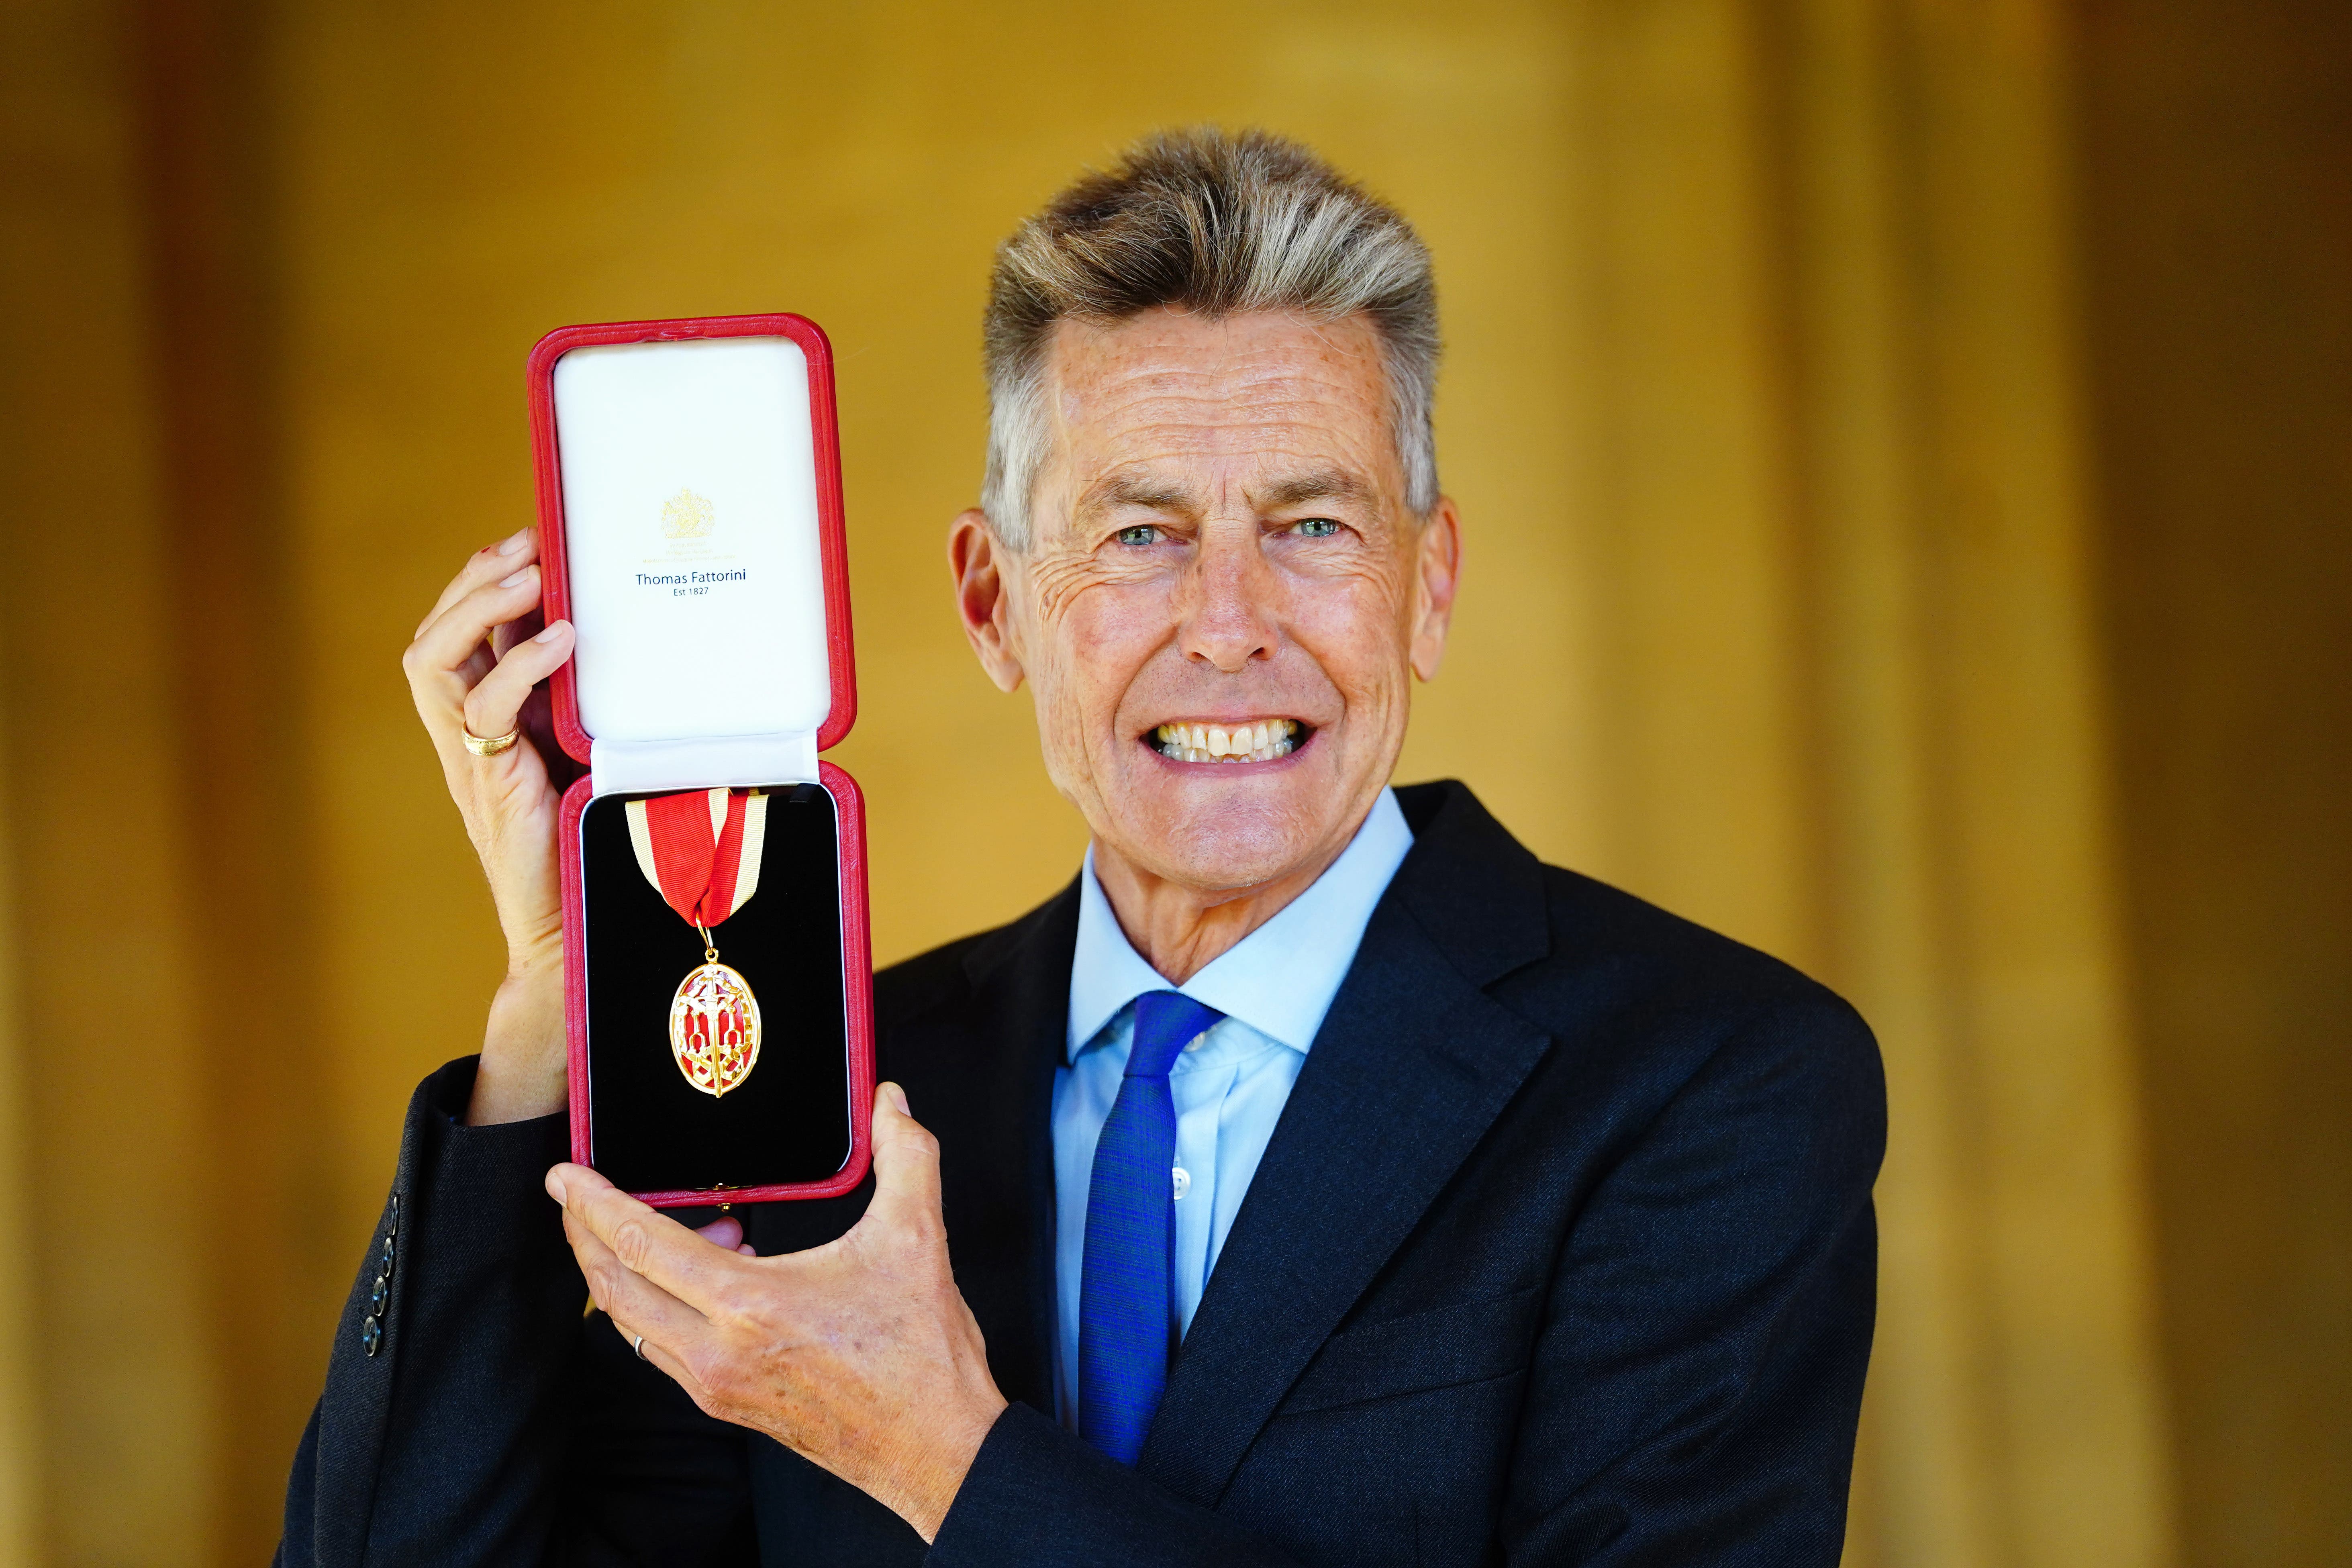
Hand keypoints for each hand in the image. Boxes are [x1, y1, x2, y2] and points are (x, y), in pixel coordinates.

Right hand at [402, 526, 581, 1123]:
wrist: (574, 929)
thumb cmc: (593, 840)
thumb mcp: (595, 753)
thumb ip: (595, 706)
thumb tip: (642, 648)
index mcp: (489, 720)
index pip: (464, 632)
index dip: (487, 580)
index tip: (534, 540)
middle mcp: (467, 733)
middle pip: (436, 633)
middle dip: (473, 579)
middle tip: (525, 545)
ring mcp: (472, 757)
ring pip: (431, 659)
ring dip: (477, 606)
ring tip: (527, 575)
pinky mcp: (490, 781)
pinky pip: (480, 706)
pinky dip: (517, 662)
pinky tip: (560, 638)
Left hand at [547, 1084, 1007, 1541]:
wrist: (935, 1448)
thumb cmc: (922, 1356)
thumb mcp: (916, 1238)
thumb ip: (905, 1155)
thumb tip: (892, 1101)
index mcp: (749, 1306)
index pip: (642, 1245)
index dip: (594, 1204)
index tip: (564, 1176)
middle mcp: (716, 1353)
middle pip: (615, 1289)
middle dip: (585, 1236)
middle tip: (574, 1196)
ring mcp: (716, 1385)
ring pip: (634, 1323)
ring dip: (628, 1271)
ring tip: (673, 1227)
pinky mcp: (728, 1406)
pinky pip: (665, 1348)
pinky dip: (664, 1305)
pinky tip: (712, 1275)